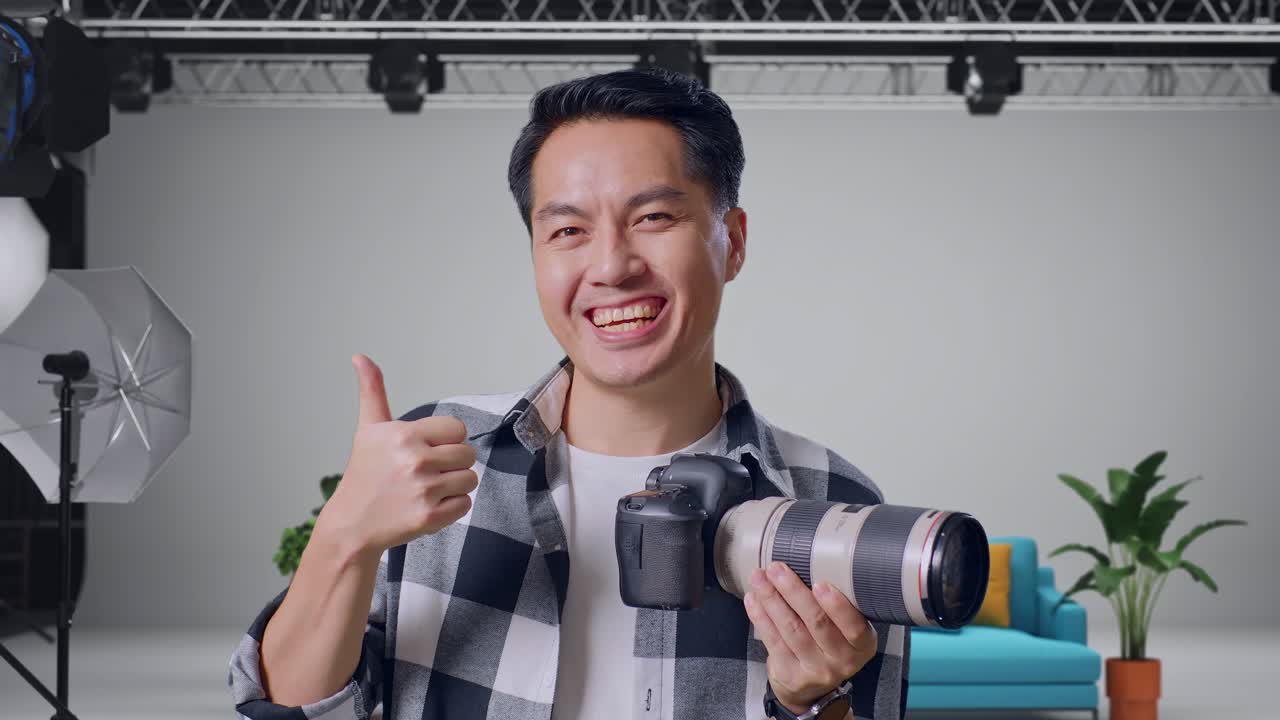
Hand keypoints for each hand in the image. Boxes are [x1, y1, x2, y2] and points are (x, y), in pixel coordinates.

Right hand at [315, 354, 478, 557]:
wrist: (352, 524)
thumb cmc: (365, 473)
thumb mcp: (369, 430)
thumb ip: (373, 391)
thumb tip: (360, 356)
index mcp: (404, 435)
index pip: (458, 429)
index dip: (446, 441)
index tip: (426, 450)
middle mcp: (415, 460)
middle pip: (468, 454)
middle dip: (452, 464)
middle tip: (426, 473)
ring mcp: (423, 490)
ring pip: (470, 480)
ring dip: (454, 486)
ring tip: (427, 489)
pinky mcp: (429, 518)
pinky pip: (465, 504)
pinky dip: (452, 508)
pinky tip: (428, 506)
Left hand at [743, 562, 877, 714]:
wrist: (813, 686)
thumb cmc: (830, 641)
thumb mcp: (846, 627)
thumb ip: (838, 604)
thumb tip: (812, 561)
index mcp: (862, 644)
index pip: (853, 626)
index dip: (837, 606)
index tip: (821, 584)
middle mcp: (842, 660)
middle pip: (816, 623)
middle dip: (794, 592)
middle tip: (777, 568)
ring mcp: (816, 671)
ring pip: (791, 630)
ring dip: (772, 599)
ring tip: (759, 577)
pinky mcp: (791, 674)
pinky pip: (773, 641)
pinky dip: (761, 616)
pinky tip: (753, 598)